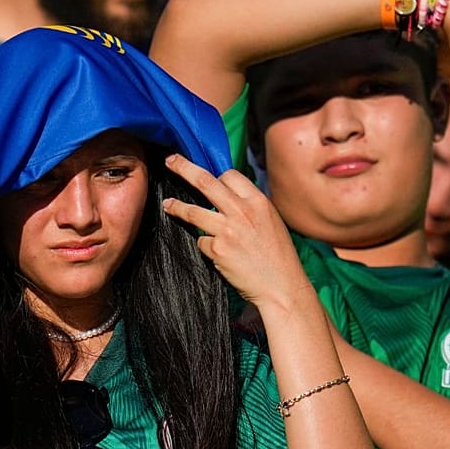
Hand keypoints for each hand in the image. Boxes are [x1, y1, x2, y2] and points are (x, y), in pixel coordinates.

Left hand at [160, 156, 308, 310]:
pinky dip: (206, 245)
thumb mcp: (271, 221)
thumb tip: (227, 197)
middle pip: (205, 181)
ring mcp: (228, 230)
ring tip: (167, 205)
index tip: (206, 177)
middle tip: (170, 160)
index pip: (229, 175)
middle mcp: (242, 211)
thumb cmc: (278, 256)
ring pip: (193, 211)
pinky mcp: (218, 250)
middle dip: (184, 168)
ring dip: (176, 207)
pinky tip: (218, 255)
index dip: (216, 176)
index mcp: (258, 201)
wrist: (282, 287)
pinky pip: (201, 241)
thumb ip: (250, 207)